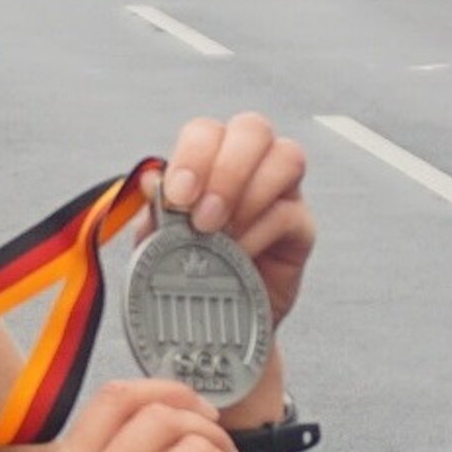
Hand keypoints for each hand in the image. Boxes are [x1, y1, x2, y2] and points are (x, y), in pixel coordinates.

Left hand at [157, 113, 313, 328]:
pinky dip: (259, 232)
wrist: (213, 323)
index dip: (193, 157)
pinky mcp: (302, 227)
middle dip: (226, 168)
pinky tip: (237, 254)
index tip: (177, 197)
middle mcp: (248, 166)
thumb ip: (155, 212)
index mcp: (207, 161)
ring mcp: (281, 192)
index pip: (206, 132)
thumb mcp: (157, 242)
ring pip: (286, 156)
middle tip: (203, 216)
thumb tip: (150, 180)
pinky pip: (291, 213)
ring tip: (220, 234)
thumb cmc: (184, 272)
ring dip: (248, 194)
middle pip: (253, 129)